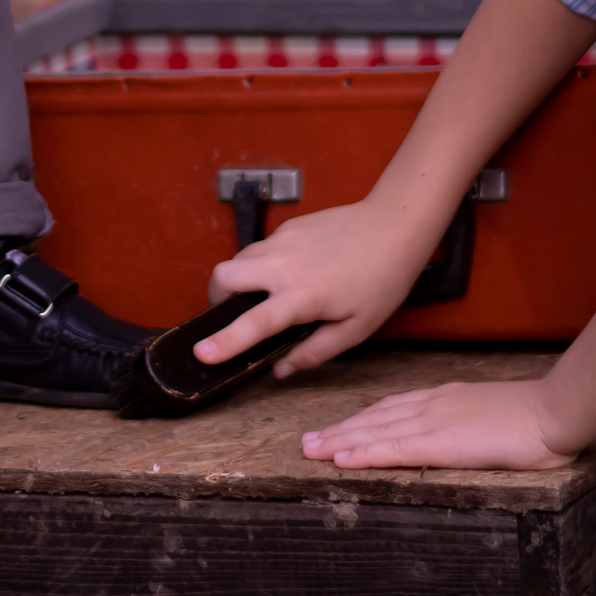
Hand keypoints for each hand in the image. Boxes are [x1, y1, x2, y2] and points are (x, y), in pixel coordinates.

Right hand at [197, 199, 437, 378]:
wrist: (395, 225)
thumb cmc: (382, 280)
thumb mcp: (356, 328)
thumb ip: (315, 352)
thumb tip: (281, 369)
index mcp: (303, 296)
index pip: (254, 323)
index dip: (224, 341)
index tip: (201, 353)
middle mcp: (284, 264)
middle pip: (224, 276)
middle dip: (217, 298)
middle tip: (232, 315)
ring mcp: (283, 240)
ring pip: (238, 258)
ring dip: (239, 280)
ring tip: (266, 296)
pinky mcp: (288, 226)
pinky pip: (260, 248)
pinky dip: (261, 264)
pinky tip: (290, 274)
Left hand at [301, 379, 573, 471]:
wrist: (556, 411)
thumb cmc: (537, 417)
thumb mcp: (494, 413)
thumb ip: (473, 421)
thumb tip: (464, 434)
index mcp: (446, 398)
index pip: (392, 408)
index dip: (361, 419)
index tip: (338, 429)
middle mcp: (433, 405)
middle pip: (375, 417)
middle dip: (340, 430)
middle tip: (307, 443)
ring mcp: (435, 421)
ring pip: (375, 431)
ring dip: (339, 442)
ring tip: (311, 452)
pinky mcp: (442, 442)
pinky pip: (395, 448)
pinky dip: (364, 452)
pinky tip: (342, 459)